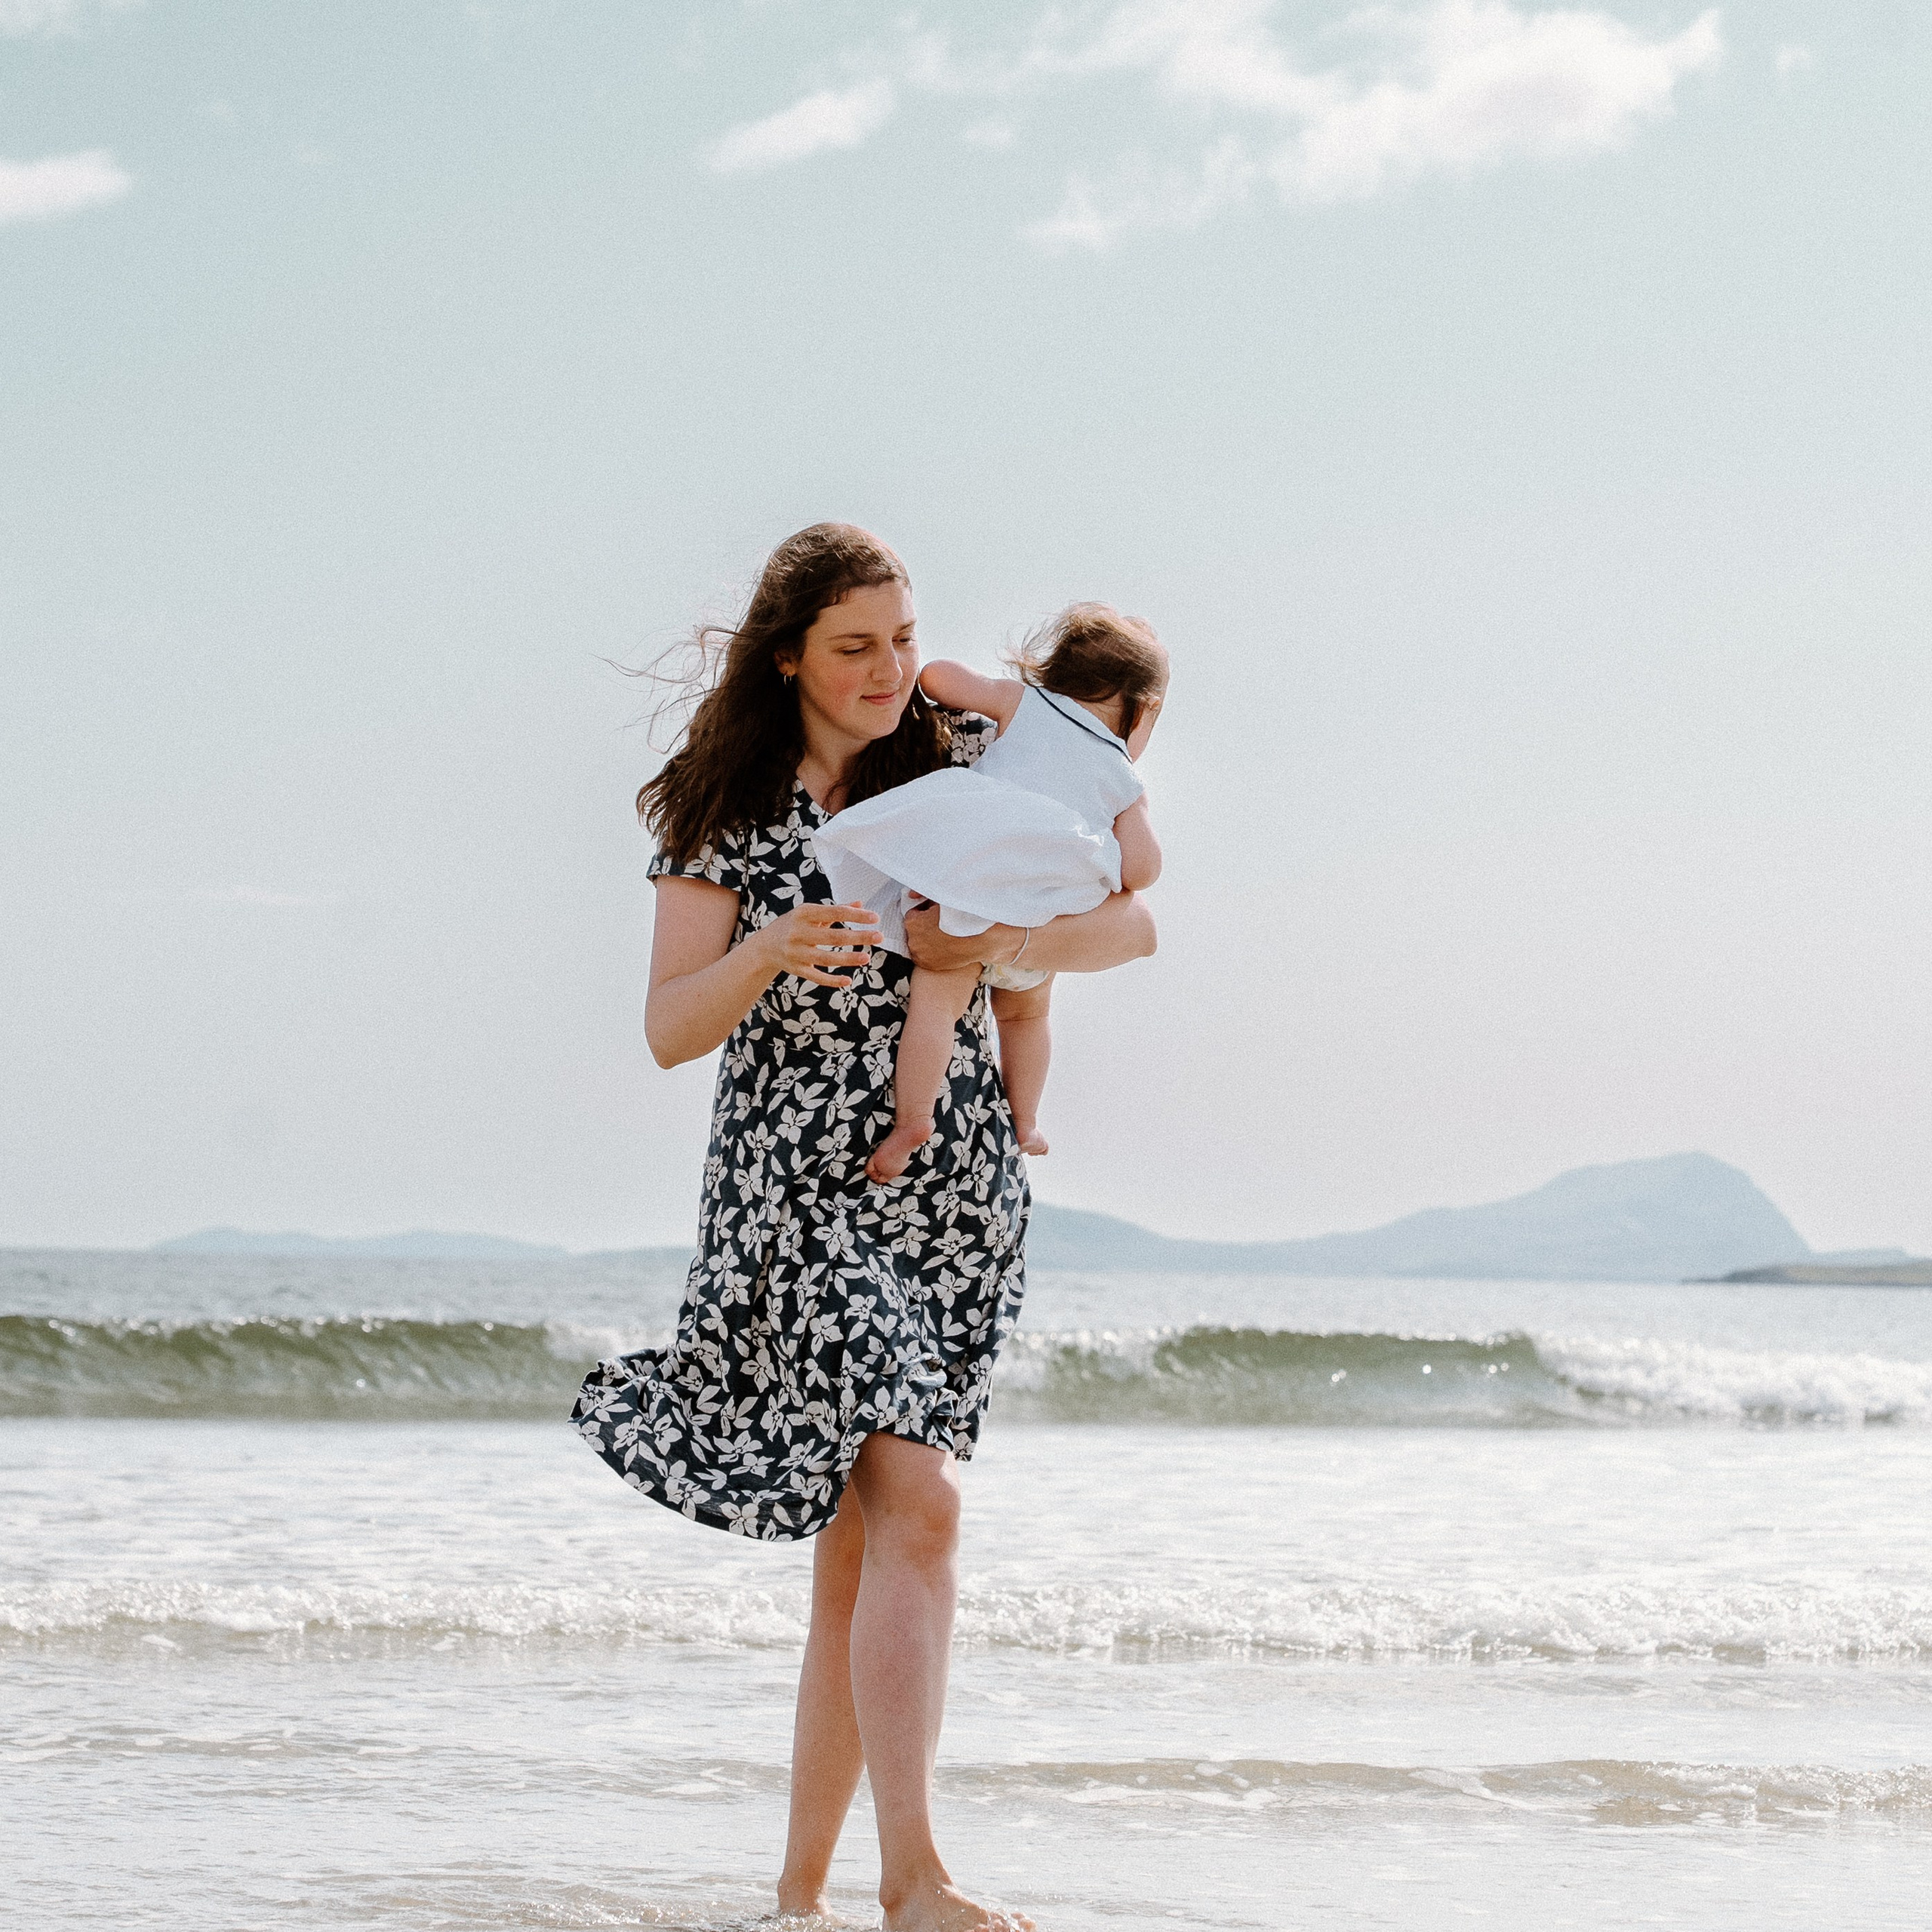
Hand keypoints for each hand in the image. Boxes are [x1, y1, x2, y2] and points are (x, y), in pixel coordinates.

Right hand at [758, 901, 880, 988]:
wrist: (765, 946)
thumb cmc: (793, 925)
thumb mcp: (810, 913)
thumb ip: (836, 910)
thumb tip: (860, 904)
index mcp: (804, 913)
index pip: (835, 912)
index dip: (856, 916)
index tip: (875, 917)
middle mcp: (798, 932)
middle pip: (833, 936)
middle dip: (858, 937)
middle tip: (879, 936)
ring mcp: (796, 952)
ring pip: (825, 958)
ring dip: (848, 959)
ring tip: (866, 958)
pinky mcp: (796, 969)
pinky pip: (816, 976)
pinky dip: (832, 980)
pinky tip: (847, 981)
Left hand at [903, 903, 1015, 972]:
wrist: (977, 939)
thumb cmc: (961, 917)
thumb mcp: (942, 900)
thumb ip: (924, 894)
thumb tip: (911, 895)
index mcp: (912, 922)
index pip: (914, 913)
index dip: (925, 911)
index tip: (935, 912)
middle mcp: (912, 940)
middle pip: (916, 929)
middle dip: (925, 925)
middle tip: (940, 923)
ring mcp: (919, 954)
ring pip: (920, 943)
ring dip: (927, 939)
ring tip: (943, 934)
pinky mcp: (927, 965)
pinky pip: (926, 956)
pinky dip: (932, 951)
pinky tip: (944, 945)